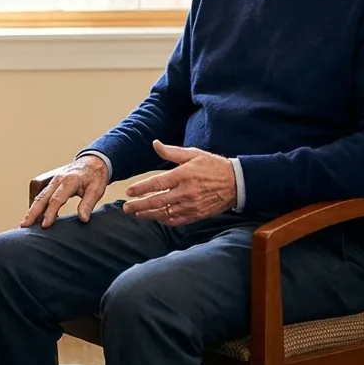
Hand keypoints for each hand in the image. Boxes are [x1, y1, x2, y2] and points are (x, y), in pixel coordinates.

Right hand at [22, 155, 109, 228]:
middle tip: (24, 226)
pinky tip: (35, 213)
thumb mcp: (97, 190)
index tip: (45, 226)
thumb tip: (83, 219)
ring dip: (31, 208)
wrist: (91, 163)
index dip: (50, 213)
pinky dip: (34, 202)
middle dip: (32, 212)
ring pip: (37, 193)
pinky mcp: (47, 179)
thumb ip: (88, 204)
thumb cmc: (94, 178)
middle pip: (41, 196)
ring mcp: (50, 177)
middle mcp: (57, 178)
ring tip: (28, 224)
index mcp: (70, 181)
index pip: (56, 199)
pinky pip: (37, 190)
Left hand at [122, 140, 236, 225]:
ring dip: (149, 214)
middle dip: (140, 206)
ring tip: (137, 214)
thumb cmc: (213, 166)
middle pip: (157, 201)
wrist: (236, 183)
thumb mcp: (193, 154)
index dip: (141, 188)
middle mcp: (186, 192)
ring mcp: (191, 205)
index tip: (129, 191)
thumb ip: (172, 152)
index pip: (157, 183)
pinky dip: (164, 220)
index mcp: (184, 175)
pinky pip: (176, 220)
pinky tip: (155, 218)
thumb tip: (155, 144)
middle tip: (127, 208)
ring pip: (165, 213)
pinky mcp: (196, 214)